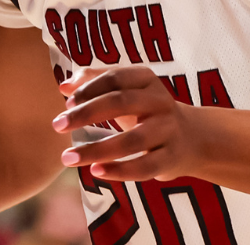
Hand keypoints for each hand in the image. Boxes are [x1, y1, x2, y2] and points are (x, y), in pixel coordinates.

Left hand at [52, 67, 204, 181]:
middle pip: (121, 103)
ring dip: (96, 149)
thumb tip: (64, 85)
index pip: (116, 78)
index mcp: (147, 80)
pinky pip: (144, 167)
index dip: (89, 89)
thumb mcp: (127, 91)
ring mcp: (168, 130)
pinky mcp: (171, 157)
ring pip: (132, 140)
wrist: (191, 137)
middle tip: (57, 125)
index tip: (66, 103)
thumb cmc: (147, 111)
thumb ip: (96, 82)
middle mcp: (161, 101)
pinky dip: (119, 171)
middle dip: (86, 114)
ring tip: (68, 157)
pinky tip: (96, 171)